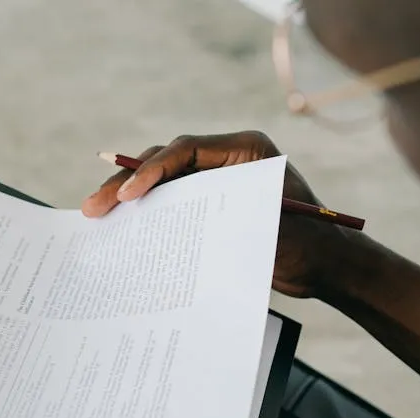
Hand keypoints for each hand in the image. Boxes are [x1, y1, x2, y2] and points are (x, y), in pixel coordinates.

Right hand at [81, 131, 354, 298]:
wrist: (326, 267)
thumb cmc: (308, 244)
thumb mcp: (267, 225)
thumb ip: (221, 213)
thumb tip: (168, 217)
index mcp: (245, 149)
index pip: (186, 149)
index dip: (151, 169)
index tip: (128, 195)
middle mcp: (225, 158)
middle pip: (164, 162)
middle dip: (126, 182)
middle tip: (94, 206)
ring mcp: (214, 180)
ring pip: (160, 182)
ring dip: (127, 197)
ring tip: (94, 214)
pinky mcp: (206, 204)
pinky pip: (168, 202)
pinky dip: (144, 213)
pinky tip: (118, 228)